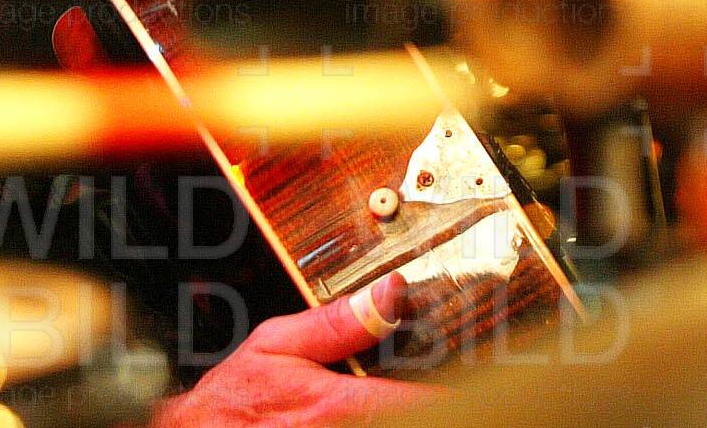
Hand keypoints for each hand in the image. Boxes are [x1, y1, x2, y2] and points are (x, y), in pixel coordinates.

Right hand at [150, 273, 444, 426]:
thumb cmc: (233, 401)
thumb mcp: (276, 344)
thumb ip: (336, 322)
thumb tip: (388, 292)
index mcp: (336, 406)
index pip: (420, 407)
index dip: (453, 399)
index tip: (472, 390)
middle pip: (413, 423)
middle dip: (430, 408)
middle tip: (448, 396)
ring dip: (407, 417)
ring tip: (418, 402)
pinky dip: (381, 424)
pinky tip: (379, 415)